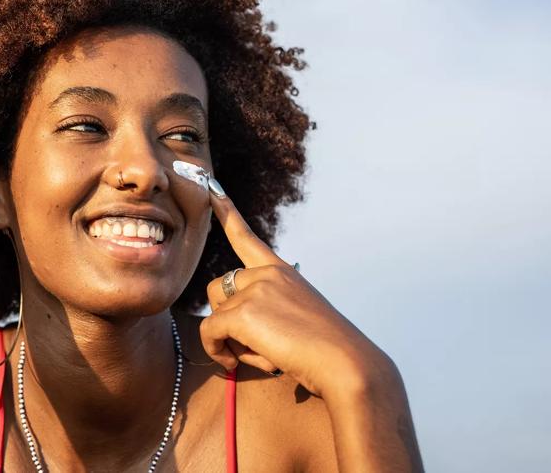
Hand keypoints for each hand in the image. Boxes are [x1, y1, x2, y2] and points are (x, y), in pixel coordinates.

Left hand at [198, 183, 389, 399]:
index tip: (211, 188)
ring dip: (227, 339)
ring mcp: (255, 289)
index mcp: (282, 273)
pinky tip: (233, 363)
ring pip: (214, 315)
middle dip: (225, 319)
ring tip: (260, 355)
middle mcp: (267, 274)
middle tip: (254, 346)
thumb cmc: (324, 352)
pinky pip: (209, 333)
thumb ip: (267, 311)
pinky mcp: (243, 312)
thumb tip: (227, 325)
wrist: (345, 365)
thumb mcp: (297, 319)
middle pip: (217, 290)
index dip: (226, 213)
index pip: (247, 238)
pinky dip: (216, 351)